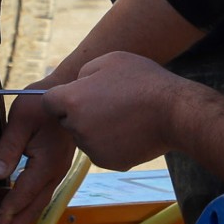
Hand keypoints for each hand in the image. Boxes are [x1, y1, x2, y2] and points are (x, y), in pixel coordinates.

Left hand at [0, 89, 76, 223]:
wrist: (71, 90)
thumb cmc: (44, 101)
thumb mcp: (21, 119)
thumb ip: (8, 148)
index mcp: (47, 162)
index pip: (23, 194)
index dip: (6, 212)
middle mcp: (55, 172)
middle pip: (33, 207)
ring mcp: (58, 171)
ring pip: (39, 203)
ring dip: (21, 220)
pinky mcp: (56, 167)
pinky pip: (41, 193)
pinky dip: (28, 206)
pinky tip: (16, 209)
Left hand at [41, 52, 195, 171]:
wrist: (174, 113)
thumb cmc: (143, 81)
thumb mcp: (110, 61)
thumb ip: (84, 73)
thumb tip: (76, 86)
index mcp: (72, 100)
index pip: (49, 102)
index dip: (62, 97)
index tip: (78, 95)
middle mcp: (77, 127)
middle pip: (67, 121)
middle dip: (80, 113)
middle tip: (109, 102)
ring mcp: (92, 148)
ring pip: (84, 137)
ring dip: (96, 129)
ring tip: (124, 115)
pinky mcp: (108, 162)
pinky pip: (101, 151)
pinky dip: (111, 144)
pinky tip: (131, 130)